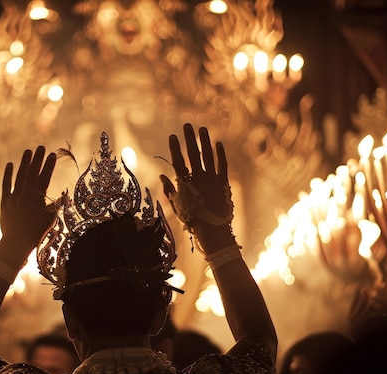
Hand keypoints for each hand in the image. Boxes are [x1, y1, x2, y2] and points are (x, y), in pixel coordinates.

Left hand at [0, 146, 55, 254]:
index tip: (52, 155)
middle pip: (32, 174)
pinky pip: (6, 186)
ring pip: (20, 177)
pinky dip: (8, 175)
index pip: (44, 179)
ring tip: (28, 151)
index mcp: (37, 201)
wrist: (14, 245)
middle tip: (41, 147)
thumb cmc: (34, 235)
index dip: (48, 166)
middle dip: (37, 160)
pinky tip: (10, 164)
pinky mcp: (5, 202)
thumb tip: (62, 198)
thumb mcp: (48, 222)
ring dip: (24, 163)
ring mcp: (14, 198)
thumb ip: (54, 209)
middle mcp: (25, 197)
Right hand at [159, 124, 233, 249]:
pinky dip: (221, 154)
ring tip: (202, 129)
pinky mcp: (224, 184)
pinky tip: (218, 144)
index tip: (172, 136)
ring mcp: (213, 181)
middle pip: (193, 155)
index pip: (178, 162)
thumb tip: (162, 176)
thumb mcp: (178, 208)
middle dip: (189, 139)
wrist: (215, 233)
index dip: (175, 148)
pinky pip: (223, 166)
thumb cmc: (193, 222)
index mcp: (186, 185)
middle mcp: (199, 180)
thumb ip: (169, 191)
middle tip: (187, 125)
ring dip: (204, 142)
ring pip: (208, 157)